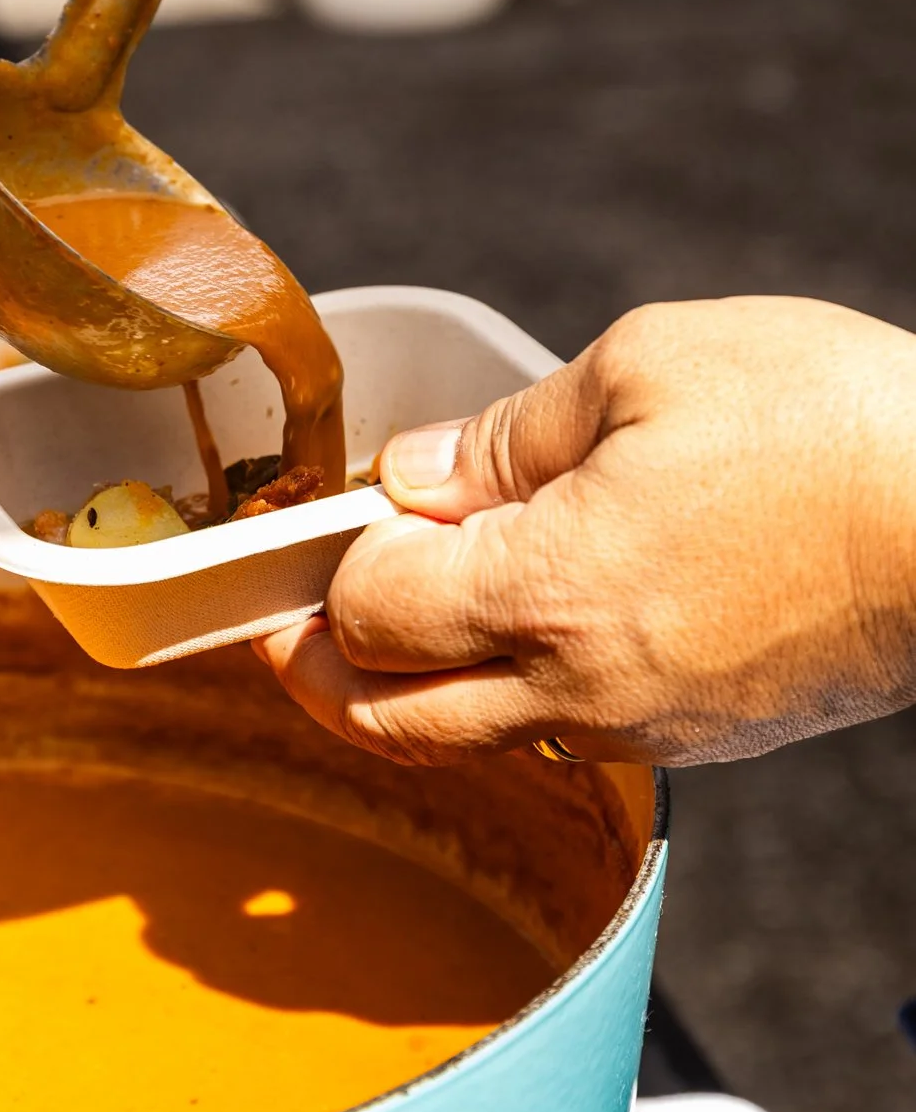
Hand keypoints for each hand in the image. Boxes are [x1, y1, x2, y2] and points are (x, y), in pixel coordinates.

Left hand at [255, 298, 915, 765]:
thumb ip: (507, 437)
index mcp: (549, 591)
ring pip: (471, 741)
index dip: (327, 556)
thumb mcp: (646, 370)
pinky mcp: (701, 736)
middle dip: (317, 668)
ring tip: (390, 619)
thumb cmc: (825, 425)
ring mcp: (643, 726)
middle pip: (390, 718)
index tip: (327, 513)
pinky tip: (513, 630)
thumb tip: (416, 479)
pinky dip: (499, 696)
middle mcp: (580, 687)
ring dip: (406, 690)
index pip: (368, 610)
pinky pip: (560, 735)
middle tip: (287, 620)